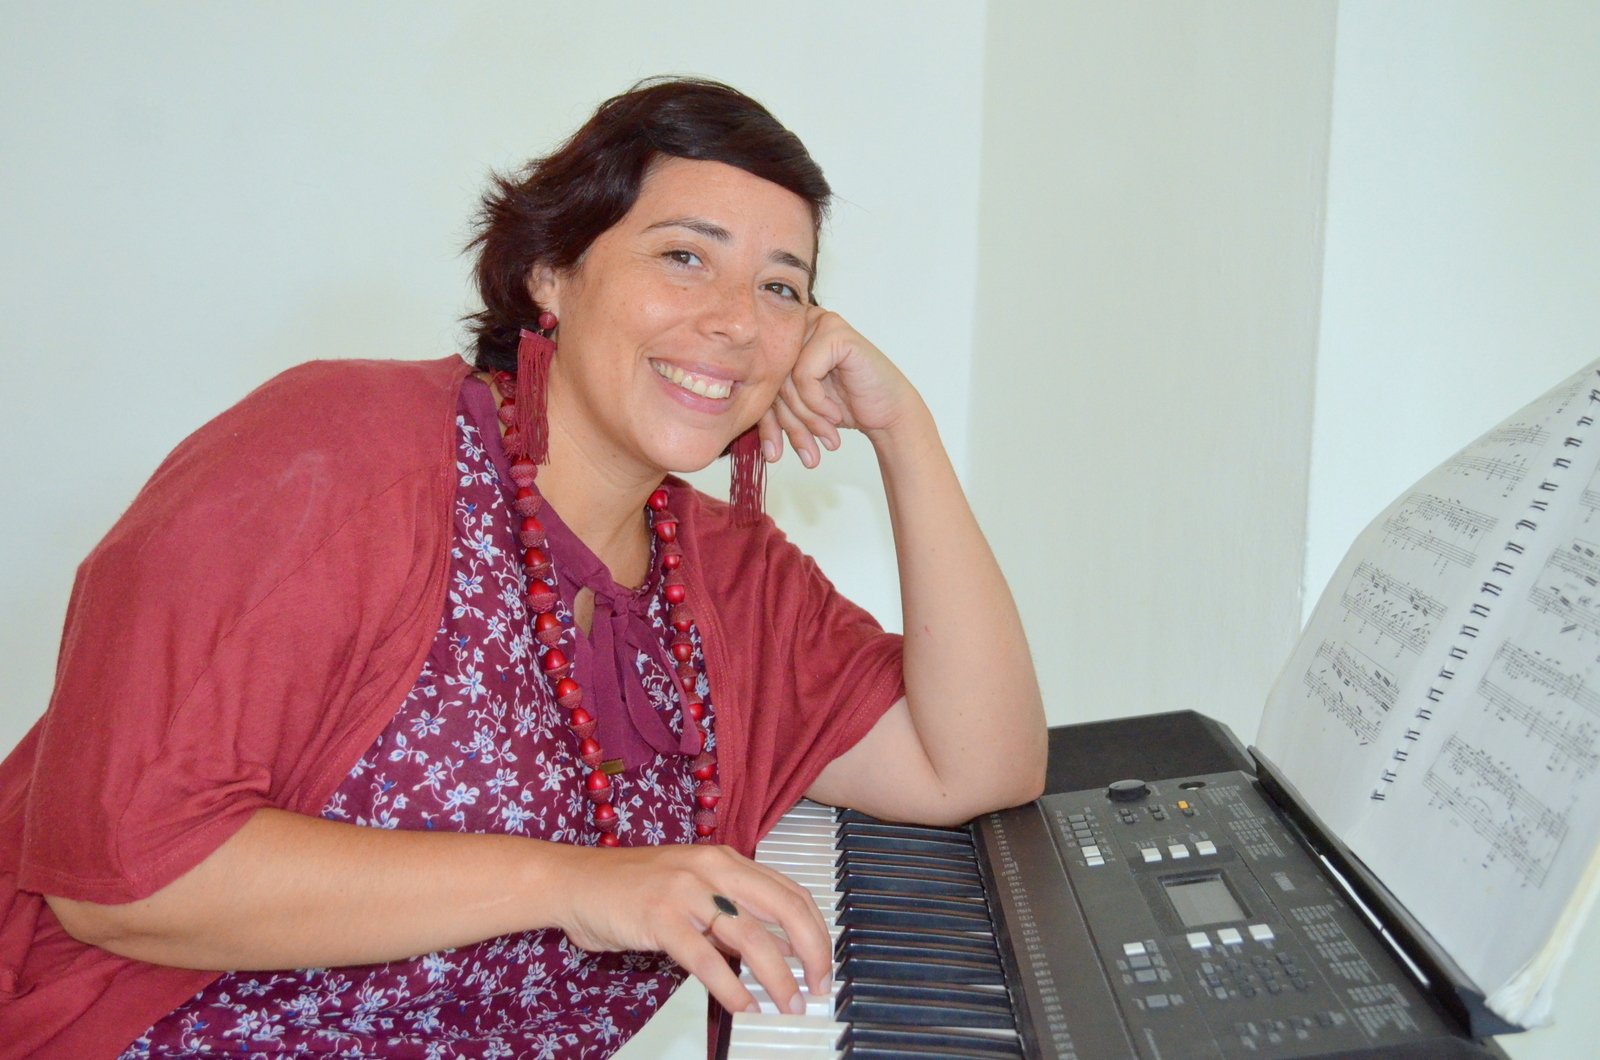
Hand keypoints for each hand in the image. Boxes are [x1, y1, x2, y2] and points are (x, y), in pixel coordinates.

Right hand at [549, 842, 832, 1015]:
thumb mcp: (693, 891)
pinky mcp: (659, 916)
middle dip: (811, 951)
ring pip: (751, 936)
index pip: (789, 892)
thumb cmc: (631, 888)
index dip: (814, 931)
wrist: (575, 880)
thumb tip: (780, 950)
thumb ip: (734, 915)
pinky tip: (743, 1005)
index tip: (823, 963)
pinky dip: (730, 986)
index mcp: (726, 860)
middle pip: (783, 908)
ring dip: (778, 977)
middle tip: (819, 985)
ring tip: (788, 1004)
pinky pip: (706, 958)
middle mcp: (713, 867)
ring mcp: (686, 889)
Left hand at [758, 308, 920, 467]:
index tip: (774, 454)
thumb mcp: (798, 410)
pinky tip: (836, 414)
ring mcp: (818, 323)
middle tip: (808, 452)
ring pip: (786, 380)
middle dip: (789, 424)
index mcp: (785, 338)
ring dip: (806, 419)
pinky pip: (804, 375)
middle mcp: (799, 324)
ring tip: (826, 437)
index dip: (766, 422)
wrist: (888, 413)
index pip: (760, 381)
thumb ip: (770, 408)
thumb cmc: (846, 408)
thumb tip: (732, 424)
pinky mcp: (834, 331)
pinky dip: (818, 403)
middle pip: (772, 380)